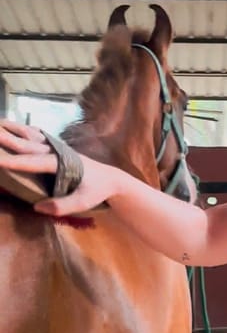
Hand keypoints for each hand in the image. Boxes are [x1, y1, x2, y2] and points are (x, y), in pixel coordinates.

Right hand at [0, 119, 121, 214]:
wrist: (110, 179)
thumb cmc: (96, 191)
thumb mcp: (83, 202)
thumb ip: (61, 206)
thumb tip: (38, 207)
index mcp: (61, 163)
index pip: (33, 162)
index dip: (14, 162)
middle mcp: (56, 151)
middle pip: (27, 143)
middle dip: (7, 138)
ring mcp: (56, 147)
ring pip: (31, 135)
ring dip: (13, 128)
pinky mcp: (56, 148)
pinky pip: (37, 136)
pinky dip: (23, 129)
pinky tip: (14, 125)